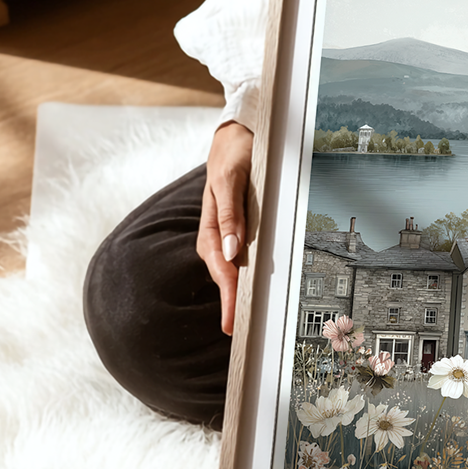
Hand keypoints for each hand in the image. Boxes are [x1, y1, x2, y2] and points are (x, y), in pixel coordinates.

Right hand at [197, 121, 253, 335]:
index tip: (231, 322)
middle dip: (232, 304)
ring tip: (246, 321)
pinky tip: (254, 290)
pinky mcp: (241, 229)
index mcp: (213, 225)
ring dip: (238, 294)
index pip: (221, 268)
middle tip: (241, 334)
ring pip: (233, 270)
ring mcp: (230, 233)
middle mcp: (219, 234)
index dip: (227, 297)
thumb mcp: (231, 177)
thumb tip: (231, 251)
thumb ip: (230, 212)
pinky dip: (247, 276)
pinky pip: (244, 258)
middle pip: (226, 275)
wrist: (238, 134)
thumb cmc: (234, 153)